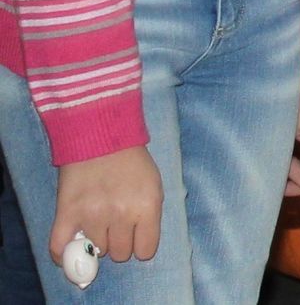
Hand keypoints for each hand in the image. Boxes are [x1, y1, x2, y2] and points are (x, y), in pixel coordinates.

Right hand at [50, 146, 162, 266]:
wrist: (100, 132)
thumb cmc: (132, 159)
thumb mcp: (153, 184)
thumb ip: (149, 217)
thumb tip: (139, 249)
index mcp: (146, 206)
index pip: (145, 251)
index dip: (141, 244)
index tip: (136, 234)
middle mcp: (120, 214)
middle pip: (120, 254)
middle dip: (120, 241)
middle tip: (116, 221)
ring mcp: (92, 215)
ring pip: (95, 250)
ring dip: (96, 239)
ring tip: (97, 217)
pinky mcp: (67, 212)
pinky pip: (60, 248)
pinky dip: (62, 254)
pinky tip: (70, 246)